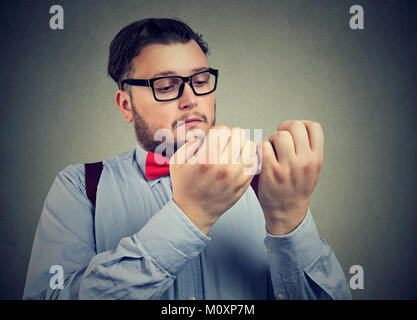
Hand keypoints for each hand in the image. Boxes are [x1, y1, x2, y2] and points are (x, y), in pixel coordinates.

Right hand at [170, 125, 257, 233]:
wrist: (194, 212)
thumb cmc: (184, 185)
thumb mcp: (176, 161)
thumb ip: (190, 142)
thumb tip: (205, 133)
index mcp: (206, 159)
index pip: (222, 130)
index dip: (216, 131)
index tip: (213, 139)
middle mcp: (224, 166)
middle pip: (238, 134)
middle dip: (229, 136)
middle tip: (223, 144)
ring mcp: (236, 175)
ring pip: (249, 145)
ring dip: (241, 145)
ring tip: (232, 151)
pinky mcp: (244, 182)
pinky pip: (254, 160)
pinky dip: (248, 157)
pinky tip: (239, 161)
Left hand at [258, 120, 323, 235]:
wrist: (286, 211)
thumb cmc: (297, 186)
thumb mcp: (312, 168)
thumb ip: (308, 149)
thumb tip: (295, 127)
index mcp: (316, 158)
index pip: (314, 127)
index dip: (301, 125)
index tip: (293, 133)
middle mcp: (305, 161)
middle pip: (295, 126)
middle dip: (284, 130)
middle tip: (279, 140)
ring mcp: (288, 167)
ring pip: (280, 135)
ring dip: (272, 139)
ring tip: (272, 149)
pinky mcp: (271, 172)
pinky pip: (264, 146)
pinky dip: (261, 149)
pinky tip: (262, 157)